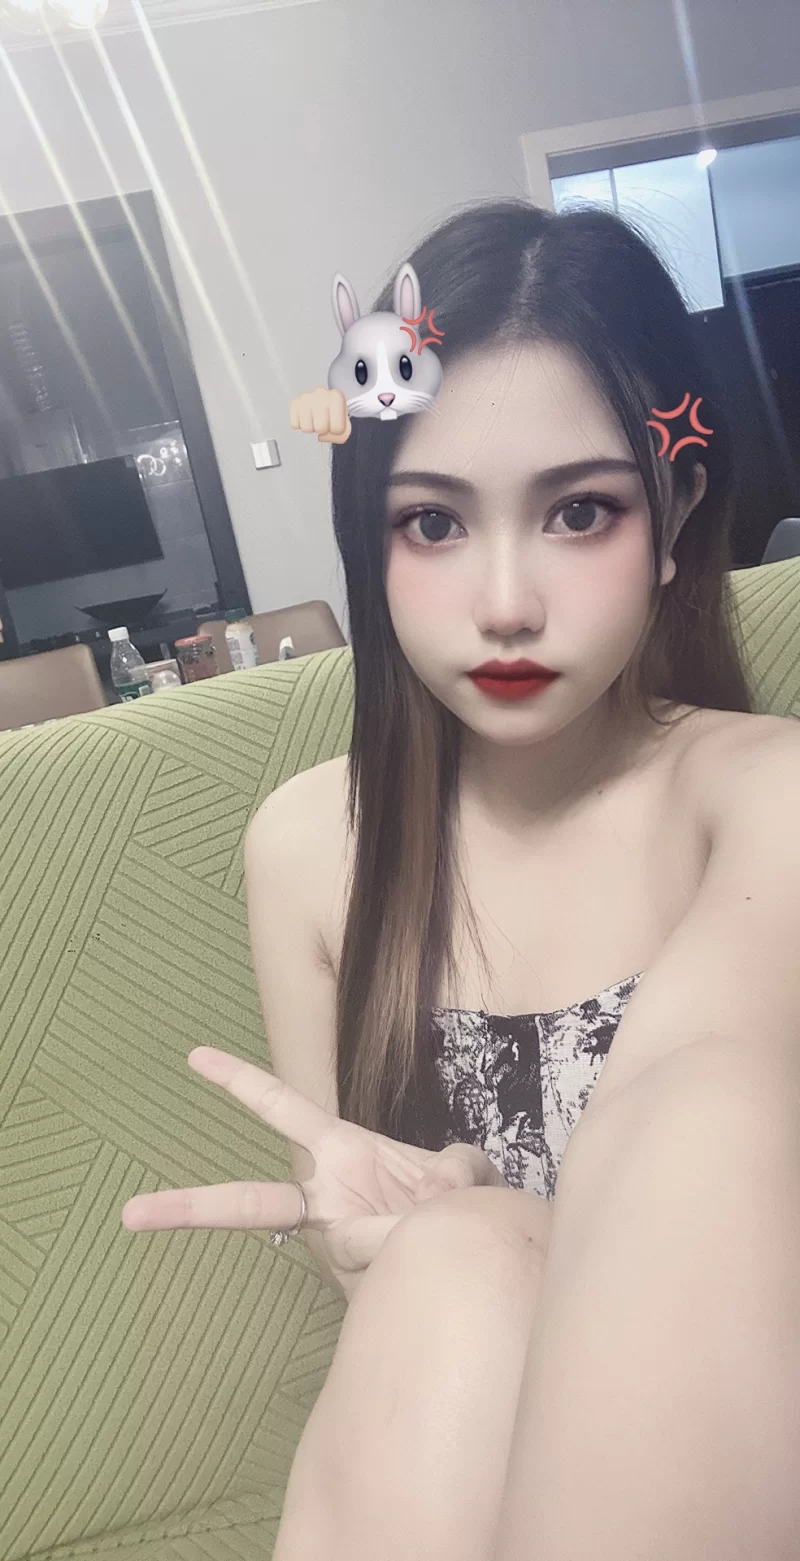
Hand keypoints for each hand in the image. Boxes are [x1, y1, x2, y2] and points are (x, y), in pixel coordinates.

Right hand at [121, 1047, 505, 1300]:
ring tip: (434, 1221)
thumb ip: (455, 1174)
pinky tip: (436, 1244)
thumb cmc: (459, 1201)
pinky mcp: (362, 1282)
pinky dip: (426, 1252)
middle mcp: (326, 1200)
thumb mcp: (463, 1171)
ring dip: (405, 1229)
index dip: (240, 1081)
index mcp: (339, 1151)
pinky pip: (389, 1264)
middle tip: (130, 1214)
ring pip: (347, 1243)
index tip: (194, 1055)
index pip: (281, 1107)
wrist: (482, 1255)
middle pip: (251, 1204)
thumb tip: (440, 1196)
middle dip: (191, 1208)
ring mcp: (338, 1247)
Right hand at [289, 386, 351, 442]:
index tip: (335, 421)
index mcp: (337, 397)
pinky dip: (300, 425)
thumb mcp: (344, 425)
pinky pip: (295, 424)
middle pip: (321, 428)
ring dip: (311, 428)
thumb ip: (340, 436)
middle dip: (323, 429)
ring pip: (306, 428)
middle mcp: (321, 393)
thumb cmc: (335, 413)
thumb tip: (321, 436)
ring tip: (315, 419)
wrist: (325, 401)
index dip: (336, 430)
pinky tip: (306, 417)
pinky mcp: (295, 402)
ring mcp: (306, 397)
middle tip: (323, 421)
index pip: (337, 428)